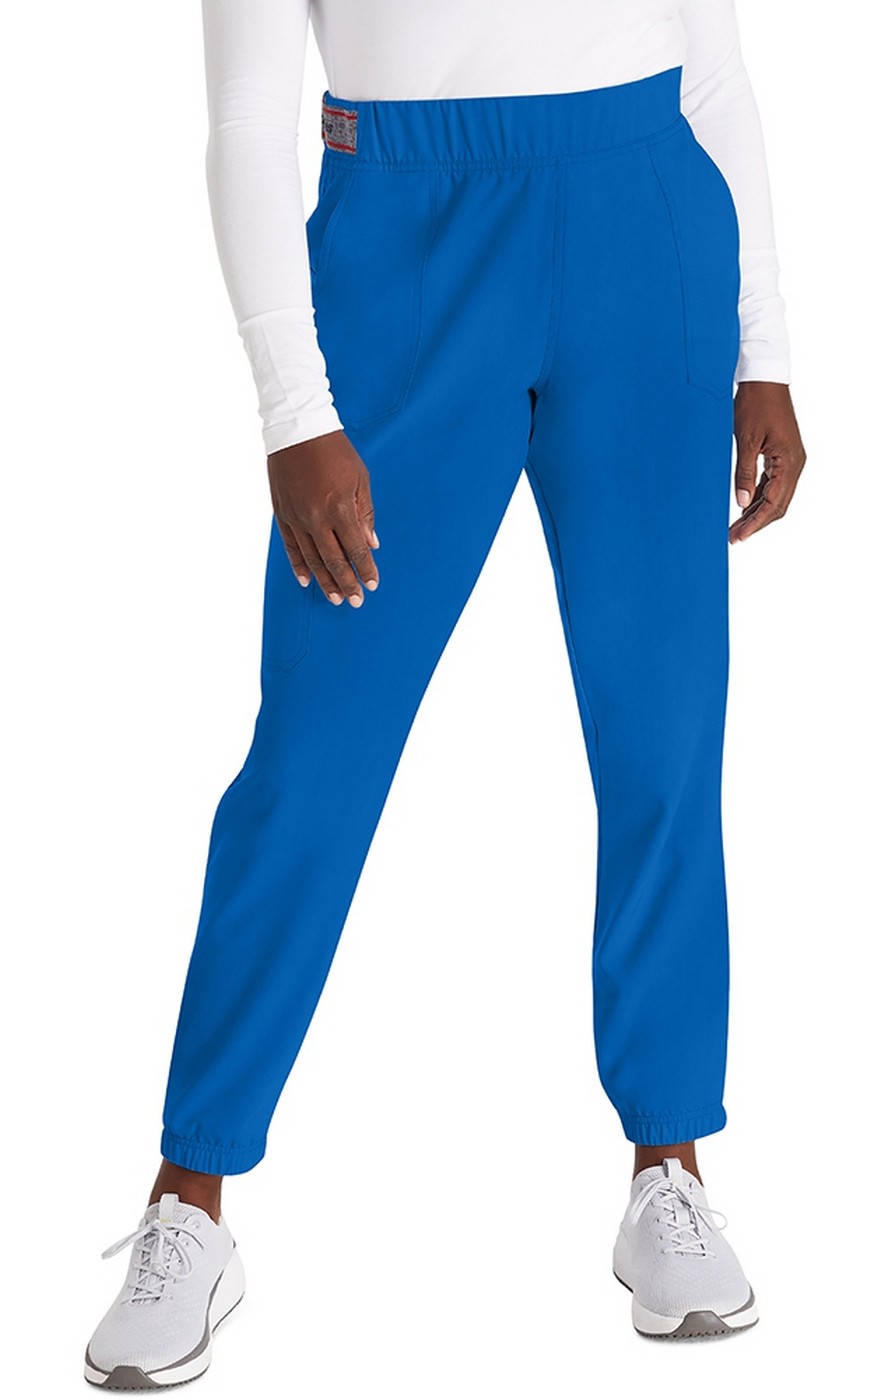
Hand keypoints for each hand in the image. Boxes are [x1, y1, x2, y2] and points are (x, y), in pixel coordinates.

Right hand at [267, 430, 379, 605]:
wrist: (297, 430)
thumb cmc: (335, 451)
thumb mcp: (360, 478)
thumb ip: (365, 513)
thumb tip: (371, 543)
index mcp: (339, 508)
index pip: (356, 549)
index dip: (365, 569)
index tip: (372, 584)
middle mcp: (316, 518)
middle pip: (334, 560)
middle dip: (347, 583)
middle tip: (355, 601)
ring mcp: (296, 518)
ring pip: (311, 559)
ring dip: (324, 581)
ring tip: (335, 598)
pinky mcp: (282, 514)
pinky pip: (290, 547)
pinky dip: (298, 565)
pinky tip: (306, 581)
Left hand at [729, 382, 805, 543]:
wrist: (763, 378)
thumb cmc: (755, 404)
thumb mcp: (746, 440)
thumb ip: (744, 473)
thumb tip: (742, 503)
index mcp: (789, 462)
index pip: (775, 503)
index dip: (756, 523)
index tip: (739, 536)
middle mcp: (794, 463)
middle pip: (778, 504)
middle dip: (756, 522)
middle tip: (734, 537)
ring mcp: (789, 460)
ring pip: (775, 495)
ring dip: (756, 512)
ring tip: (736, 526)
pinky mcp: (781, 455)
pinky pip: (772, 483)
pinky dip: (758, 496)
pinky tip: (744, 506)